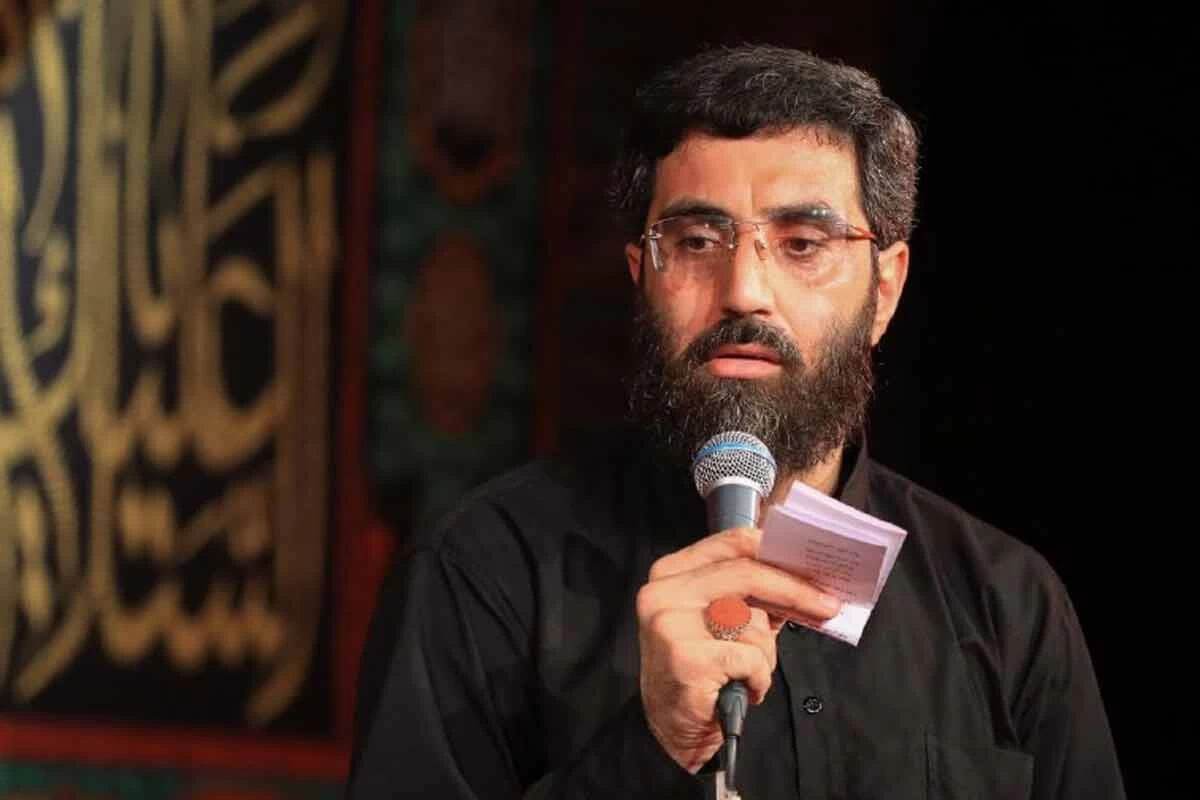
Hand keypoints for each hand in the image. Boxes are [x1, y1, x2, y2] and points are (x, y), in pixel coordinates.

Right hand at [636, 527, 841, 771]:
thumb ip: (751, 593)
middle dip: (795, 591)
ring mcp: (672, 624)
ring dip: (765, 654)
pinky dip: (758, 677)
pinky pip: (750, 657)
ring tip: (749, 671)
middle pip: (747, 574)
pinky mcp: (686, 658)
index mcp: (672, 572)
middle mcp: (665, 592)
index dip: (777, 551)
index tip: (811, 564)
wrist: (675, 726)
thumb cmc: (703, 668)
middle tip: (828, 605)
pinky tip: (745, 687)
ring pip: (752, 622)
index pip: (732, 543)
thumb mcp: (723, 619)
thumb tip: (804, 575)